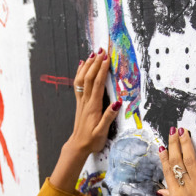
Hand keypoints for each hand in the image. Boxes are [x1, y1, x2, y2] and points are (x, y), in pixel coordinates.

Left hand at [50, 49, 119, 191]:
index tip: (107, 58)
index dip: (102, 70)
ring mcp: (82, 101)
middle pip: (90, 77)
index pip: (98, 84)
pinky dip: (80, 72)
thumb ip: (109, 117)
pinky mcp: (80, 103)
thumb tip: (117, 103)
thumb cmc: (92, 140)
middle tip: (102, 49)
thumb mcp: (102, 132)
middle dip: (96, 62)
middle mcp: (86, 101)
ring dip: (88, 65)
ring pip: (83, 79)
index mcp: (93, 106)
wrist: (78, 146)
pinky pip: (79, 84)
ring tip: (93, 53)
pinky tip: (82, 65)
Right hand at [157, 128, 195, 195]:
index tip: (162, 144)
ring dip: (186, 142)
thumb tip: (161, 191)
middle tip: (173, 130)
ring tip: (184, 130)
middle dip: (174, 144)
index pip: (167, 171)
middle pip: (177, 161)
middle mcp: (185, 189)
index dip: (164, 156)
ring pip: (191, 159)